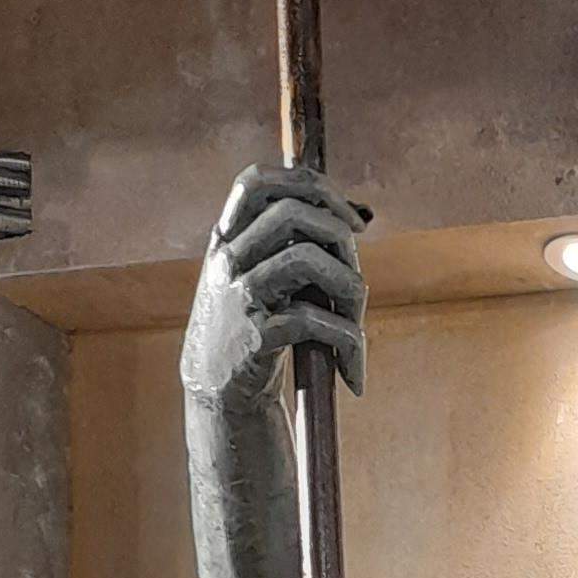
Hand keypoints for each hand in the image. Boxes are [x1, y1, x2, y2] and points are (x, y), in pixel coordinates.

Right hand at [182, 162, 366, 409]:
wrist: (220, 396)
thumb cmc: (255, 331)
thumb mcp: (259, 278)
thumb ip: (287, 247)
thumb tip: (350, 220)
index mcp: (228, 237)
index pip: (258, 181)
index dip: (310, 186)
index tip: (350, 219)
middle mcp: (227, 258)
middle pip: (293, 213)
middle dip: (342, 241)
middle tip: (357, 283)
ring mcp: (238, 295)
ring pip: (308, 259)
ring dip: (351, 292)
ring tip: (357, 329)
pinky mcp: (255, 336)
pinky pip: (314, 321)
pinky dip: (348, 344)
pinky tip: (352, 371)